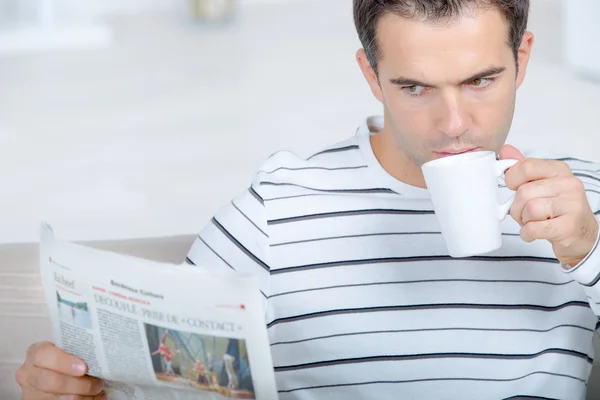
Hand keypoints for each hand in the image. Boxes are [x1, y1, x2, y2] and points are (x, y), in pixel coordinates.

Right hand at [15, 342, 105, 399]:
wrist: (57, 374)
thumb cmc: (67, 360)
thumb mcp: (68, 352)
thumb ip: (77, 353)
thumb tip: (100, 357)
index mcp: (36, 353)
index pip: (44, 355)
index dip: (63, 362)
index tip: (84, 368)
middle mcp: (28, 373)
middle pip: (50, 381)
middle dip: (77, 384)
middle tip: (97, 385)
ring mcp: (30, 391)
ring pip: (56, 398)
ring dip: (82, 397)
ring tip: (98, 392)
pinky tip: (94, 399)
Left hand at [500, 145, 598, 266]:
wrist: (581, 233)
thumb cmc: (558, 208)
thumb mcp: (542, 184)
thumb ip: (524, 168)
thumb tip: (505, 150)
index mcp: (559, 170)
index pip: (526, 167)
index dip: (512, 179)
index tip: (514, 188)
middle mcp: (568, 184)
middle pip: (524, 192)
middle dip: (516, 207)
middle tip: (524, 213)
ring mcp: (572, 205)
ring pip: (529, 209)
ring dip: (523, 220)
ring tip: (532, 222)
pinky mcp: (569, 226)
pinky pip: (534, 228)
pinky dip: (527, 233)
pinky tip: (534, 232)